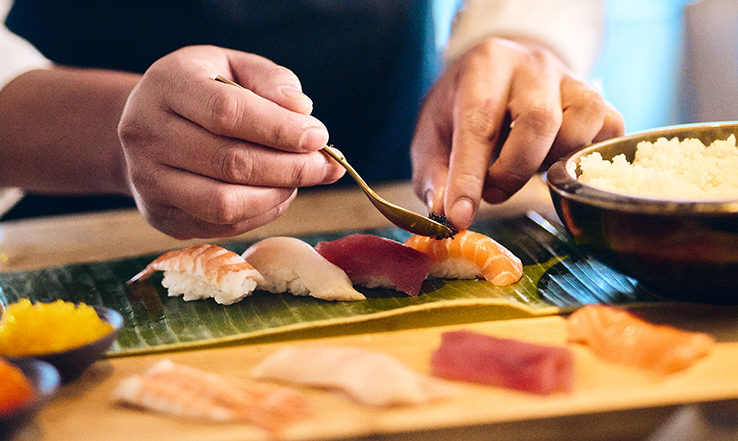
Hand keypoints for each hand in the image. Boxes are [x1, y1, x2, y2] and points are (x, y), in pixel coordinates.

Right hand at [118, 45, 342, 238]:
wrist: (147, 125)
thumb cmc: (203, 89)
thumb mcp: (233, 66)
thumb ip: (270, 80)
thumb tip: (302, 111)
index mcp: (166, 85)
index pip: (227, 113)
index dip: (280, 129)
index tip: (320, 136)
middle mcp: (145, 134)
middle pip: (230, 163)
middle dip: (290, 168)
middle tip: (326, 166)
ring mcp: (147, 181)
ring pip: (225, 204)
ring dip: (277, 195)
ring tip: (301, 179)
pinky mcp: (159, 217)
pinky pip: (222, 226)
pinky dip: (262, 214)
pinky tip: (278, 193)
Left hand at [411, 37, 623, 229]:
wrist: (501, 69)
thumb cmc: (462, 106)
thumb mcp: (433, 134)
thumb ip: (435, 173)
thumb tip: (443, 211)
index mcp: (485, 66)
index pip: (479, 123)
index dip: (469, 176)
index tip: (460, 215)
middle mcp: (532, 64)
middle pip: (539, 121)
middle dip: (513, 171)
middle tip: (492, 191)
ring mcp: (571, 78)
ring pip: (580, 123)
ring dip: (551, 162)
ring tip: (525, 169)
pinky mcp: (598, 97)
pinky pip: (610, 128)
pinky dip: (585, 157)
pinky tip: (555, 161)